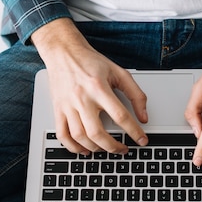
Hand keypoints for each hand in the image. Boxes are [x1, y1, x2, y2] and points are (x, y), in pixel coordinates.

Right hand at [31, 19, 148, 154]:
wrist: (64, 52)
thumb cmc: (90, 62)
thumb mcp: (119, 73)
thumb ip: (135, 94)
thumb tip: (143, 116)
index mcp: (99, 87)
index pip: (120, 116)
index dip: (134, 131)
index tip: (141, 140)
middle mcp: (82, 98)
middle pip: (97, 132)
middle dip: (113, 147)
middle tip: (123, 149)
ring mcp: (67, 105)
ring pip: (80, 136)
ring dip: (95, 148)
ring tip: (106, 149)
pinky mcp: (57, 109)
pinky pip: (62, 135)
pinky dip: (73, 147)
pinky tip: (84, 149)